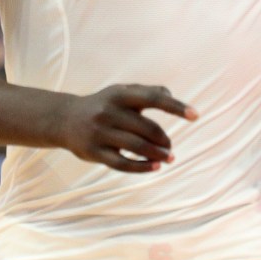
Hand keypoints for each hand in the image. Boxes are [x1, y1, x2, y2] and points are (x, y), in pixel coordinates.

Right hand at [57, 84, 197, 172]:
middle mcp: (109, 111)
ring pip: (136, 147)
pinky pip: (122, 164)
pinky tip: (155, 167)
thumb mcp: (121, 93)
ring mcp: (100, 133)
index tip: (195, 115)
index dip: (175, 106)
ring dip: (157, 154)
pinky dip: (141, 167)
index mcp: (119, 95)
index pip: (153, 98)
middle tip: (170, 146)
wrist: (64, 119)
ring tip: (169, 158)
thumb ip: (146, 92)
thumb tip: (170, 94)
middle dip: (163, 139)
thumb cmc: (102, 104)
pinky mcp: (94, 152)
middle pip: (146, 128)